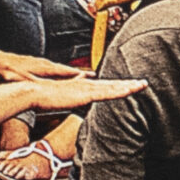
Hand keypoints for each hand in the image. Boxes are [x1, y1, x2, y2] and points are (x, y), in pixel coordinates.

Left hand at [0, 52, 87, 83]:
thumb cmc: (9, 71)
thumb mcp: (25, 80)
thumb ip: (38, 85)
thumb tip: (49, 88)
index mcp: (44, 67)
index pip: (65, 71)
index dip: (77, 74)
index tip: (89, 75)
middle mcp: (44, 63)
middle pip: (64, 68)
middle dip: (77, 72)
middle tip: (89, 74)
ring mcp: (39, 62)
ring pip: (57, 67)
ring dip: (68, 71)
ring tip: (77, 74)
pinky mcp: (34, 62)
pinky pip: (50, 67)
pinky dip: (58, 70)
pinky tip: (57, 73)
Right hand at [27, 76, 144, 112]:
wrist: (35, 93)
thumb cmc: (46, 96)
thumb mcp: (63, 95)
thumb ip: (73, 92)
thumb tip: (80, 89)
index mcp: (83, 85)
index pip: (105, 85)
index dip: (119, 85)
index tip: (131, 85)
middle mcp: (88, 84)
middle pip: (113, 84)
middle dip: (129, 83)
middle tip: (144, 83)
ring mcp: (87, 88)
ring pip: (113, 87)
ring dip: (129, 86)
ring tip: (143, 85)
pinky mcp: (86, 94)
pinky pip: (107, 93)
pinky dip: (119, 92)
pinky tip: (130, 91)